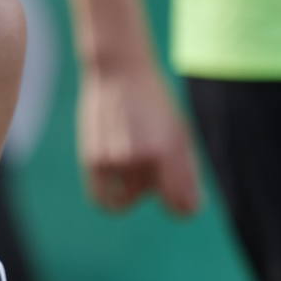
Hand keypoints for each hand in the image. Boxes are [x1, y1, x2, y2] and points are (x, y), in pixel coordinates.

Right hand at [78, 61, 200, 214]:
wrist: (118, 71)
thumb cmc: (154, 104)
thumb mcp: (180, 132)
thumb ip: (185, 172)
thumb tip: (187, 208)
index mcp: (170, 150)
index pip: (183, 206)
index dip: (185, 207)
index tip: (184, 202)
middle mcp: (142, 157)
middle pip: (157, 196)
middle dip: (159, 185)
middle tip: (155, 159)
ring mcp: (115, 159)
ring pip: (130, 197)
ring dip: (134, 185)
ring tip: (133, 158)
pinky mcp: (93, 160)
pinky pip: (103, 199)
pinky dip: (111, 199)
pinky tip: (115, 186)